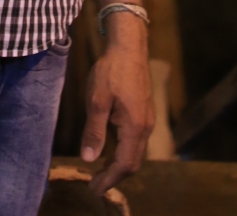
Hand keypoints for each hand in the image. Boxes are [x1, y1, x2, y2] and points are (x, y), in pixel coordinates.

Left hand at [80, 21, 153, 196]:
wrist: (129, 46)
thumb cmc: (111, 71)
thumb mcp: (97, 100)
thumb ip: (94, 131)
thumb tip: (89, 159)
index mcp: (135, 126)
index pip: (124, 164)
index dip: (109, 180)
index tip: (93, 189)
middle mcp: (146, 126)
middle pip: (133, 162)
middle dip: (115, 177)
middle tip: (95, 185)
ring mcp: (147, 119)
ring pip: (136, 152)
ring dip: (120, 165)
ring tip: (100, 171)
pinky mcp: (145, 111)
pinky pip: (137, 140)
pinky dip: (124, 151)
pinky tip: (111, 149)